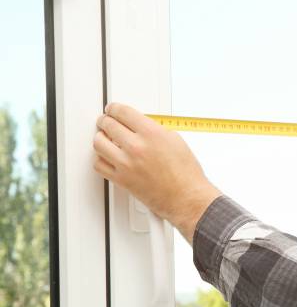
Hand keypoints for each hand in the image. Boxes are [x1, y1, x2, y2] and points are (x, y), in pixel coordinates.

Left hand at [93, 103, 220, 242]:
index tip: (112, 109)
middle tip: (106, 121)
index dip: (115, 108)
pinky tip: (108, 157)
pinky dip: (101, 158)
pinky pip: (99, 165)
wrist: (186, 198)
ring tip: (105, 138)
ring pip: (98, 143)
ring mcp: (126, 164)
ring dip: (100, 138)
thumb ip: (154, 129)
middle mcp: (137, 147)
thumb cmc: (186, 174)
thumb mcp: (175, 141)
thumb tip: (141, 126)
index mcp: (152, 134)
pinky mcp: (121, 179)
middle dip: (106, 121)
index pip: (123, 112)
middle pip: (108, 125)